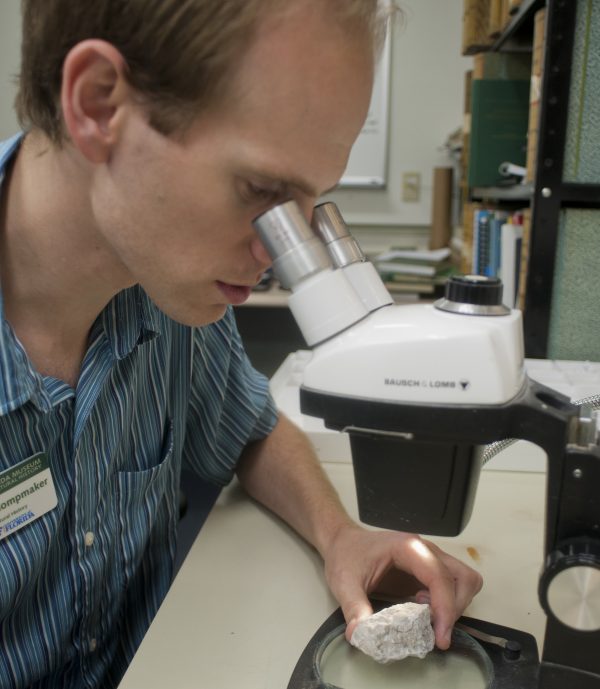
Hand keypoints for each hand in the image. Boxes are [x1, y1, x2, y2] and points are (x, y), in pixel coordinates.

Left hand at [322, 524, 482, 649]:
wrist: (343, 542)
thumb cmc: (346, 555)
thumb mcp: (344, 582)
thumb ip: (354, 608)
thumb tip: (362, 635)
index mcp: (407, 548)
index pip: (439, 576)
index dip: (445, 607)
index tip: (440, 637)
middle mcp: (425, 550)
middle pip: (463, 576)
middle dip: (455, 607)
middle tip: (435, 629)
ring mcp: (429, 558)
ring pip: (464, 580)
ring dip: (454, 605)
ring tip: (428, 616)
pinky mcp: (428, 570)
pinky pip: (452, 586)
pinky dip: (447, 603)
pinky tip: (423, 609)